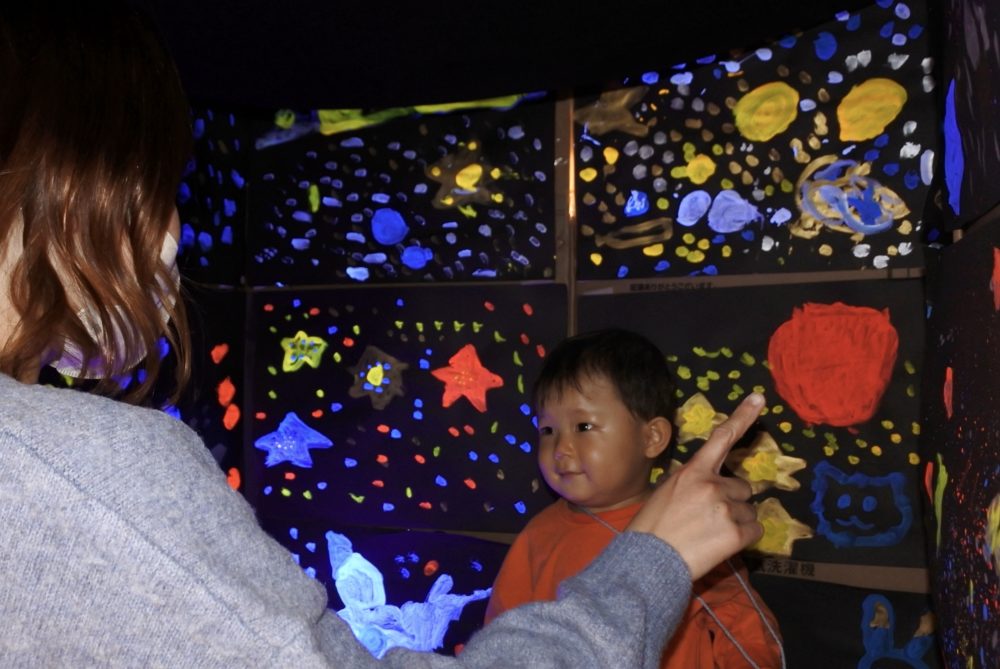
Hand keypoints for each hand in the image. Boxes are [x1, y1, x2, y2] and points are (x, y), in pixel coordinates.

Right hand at [627, 393, 763, 579]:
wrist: (647, 560)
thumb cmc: (651, 528)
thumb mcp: (667, 493)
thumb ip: (692, 484)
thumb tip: (713, 489)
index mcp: (693, 471)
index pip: (722, 438)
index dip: (743, 416)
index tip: (759, 399)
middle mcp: (712, 485)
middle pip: (742, 488)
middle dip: (732, 501)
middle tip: (707, 519)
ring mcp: (725, 508)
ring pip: (748, 511)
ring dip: (735, 522)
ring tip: (708, 535)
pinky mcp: (735, 533)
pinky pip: (755, 531)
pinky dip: (742, 538)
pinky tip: (719, 545)